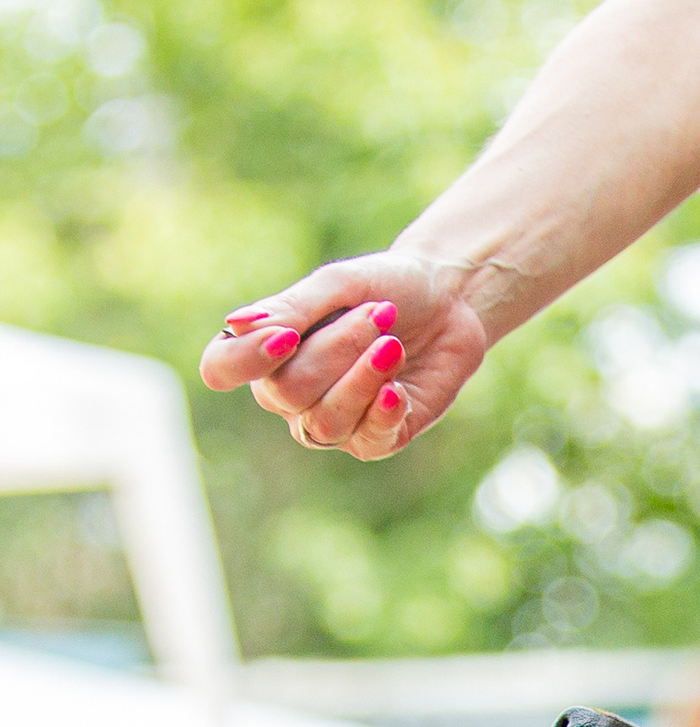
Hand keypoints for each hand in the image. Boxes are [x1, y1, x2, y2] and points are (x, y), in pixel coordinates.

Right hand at [199, 251, 492, 461]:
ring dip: (363, 378)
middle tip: (378, 314)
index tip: (287, 335)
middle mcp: (291, 394)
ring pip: (324, 421)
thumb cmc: (384, 287)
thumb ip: (290, 308)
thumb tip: (235, 325)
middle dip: (336, 350)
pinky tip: (399, 388)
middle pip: (289, 391)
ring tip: (394, 343)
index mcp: (265, 350)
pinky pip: (367, 440)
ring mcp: (334, 422)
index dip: (247, 359)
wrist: (450, 302)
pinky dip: (383, 412)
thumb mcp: (336, 285)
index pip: (222, 368)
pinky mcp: (378, 440)